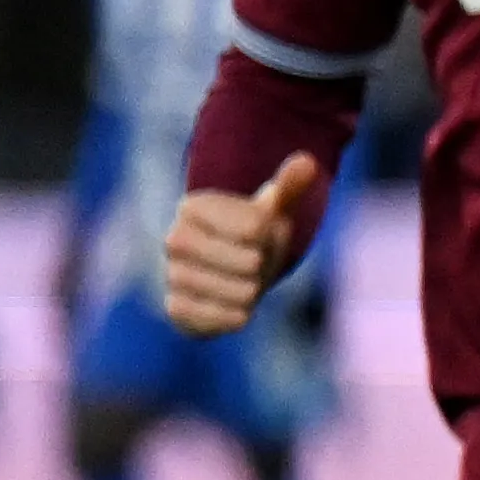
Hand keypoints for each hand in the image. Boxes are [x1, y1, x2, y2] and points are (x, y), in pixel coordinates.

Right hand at [160, 156, 324, 334]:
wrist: (236, 271)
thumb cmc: (255, 236)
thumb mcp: (272, 210)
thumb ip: (288, 186)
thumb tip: (307, 162)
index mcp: (194, 207)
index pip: (252, 227)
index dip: (267, 235)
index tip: (257, 234)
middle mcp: (175, 239)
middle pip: (238, 260)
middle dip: (256, 266)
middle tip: (256, 265)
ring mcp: (172, 273)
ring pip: (223, 289)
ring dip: (245, 292)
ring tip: (250, 287)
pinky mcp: (175, 306)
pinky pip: (201, 315)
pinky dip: (227, 317)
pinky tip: (240, 312)